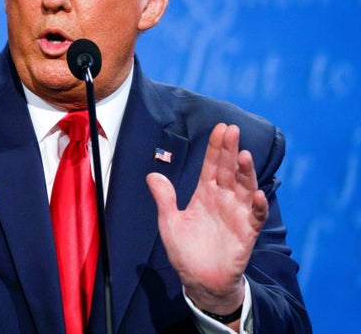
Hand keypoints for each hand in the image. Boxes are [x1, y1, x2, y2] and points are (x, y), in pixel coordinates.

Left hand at [146, 123, 268, 317]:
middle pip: (229, 170)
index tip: (220, 128)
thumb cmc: (186, 250)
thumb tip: (152, 175)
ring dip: (246, 173)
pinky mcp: (247, 232)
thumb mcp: (169, 222)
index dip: (215, 148)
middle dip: (230, 150)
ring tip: (244, 156)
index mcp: (204, 194)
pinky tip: (255, 194)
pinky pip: (255, 216)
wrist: (200, 280)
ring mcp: (237, 214)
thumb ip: (164, 199)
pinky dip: (257, 205)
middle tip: (232, 130)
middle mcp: (223, 199)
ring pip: (244, 188)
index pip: (211, 166)